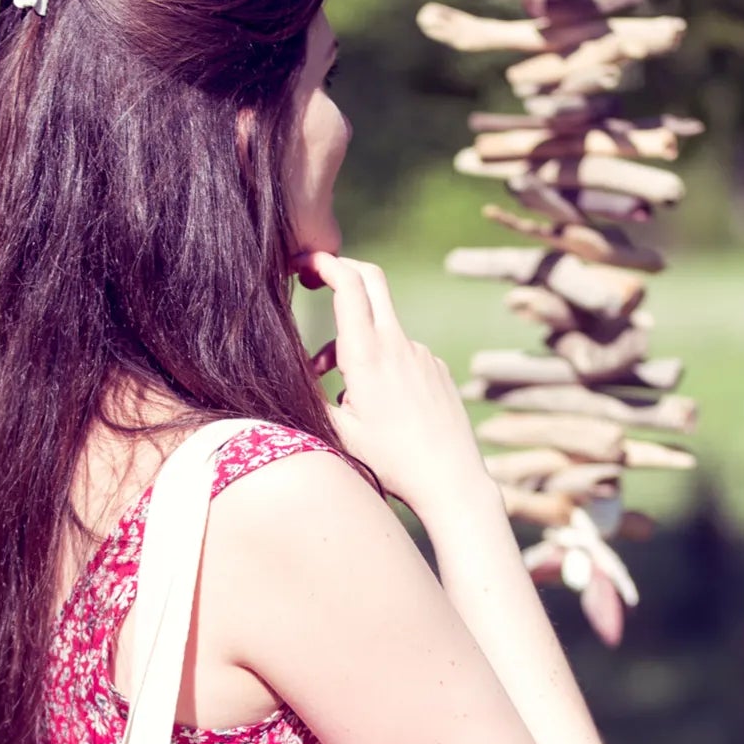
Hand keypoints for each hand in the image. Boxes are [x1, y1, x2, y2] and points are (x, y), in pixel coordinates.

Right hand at [296, 250, 488, 516]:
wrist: (451, 480)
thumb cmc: (392, 462)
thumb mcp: (339, 433)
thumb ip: (311, 396)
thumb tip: (292, 375)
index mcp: (368, 354)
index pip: (348, 284)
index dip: (324, 263)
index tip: (304, 263)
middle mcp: (398, 344)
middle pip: (371, 280)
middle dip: (342, 271)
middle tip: (317, 278)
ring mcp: (422, 354)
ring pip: (382, 328)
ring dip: (355, 342)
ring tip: (341, 390)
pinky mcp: (437, 369)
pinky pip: (402, 354)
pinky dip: (381, 364)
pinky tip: (381, 405)